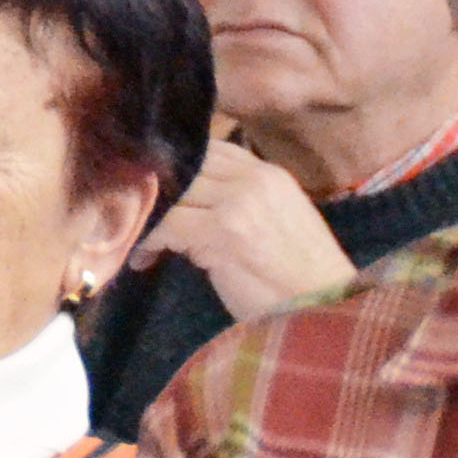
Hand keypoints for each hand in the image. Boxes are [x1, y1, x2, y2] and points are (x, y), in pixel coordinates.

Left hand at [144, 135, 357, 321]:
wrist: (325, 308)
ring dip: (147, 216)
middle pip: (185, 166)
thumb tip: (189, 198)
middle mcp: (254, 180)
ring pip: (171, 192)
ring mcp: (239, 203)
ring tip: (138, 238)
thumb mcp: (277, 222)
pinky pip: (167, 224)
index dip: (175, 166)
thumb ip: (241, 201)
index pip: (210, 149)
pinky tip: (144, 259)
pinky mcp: (223, 231)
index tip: (151, 186)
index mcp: (270, 174)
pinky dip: (148, 242)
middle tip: (131, 211)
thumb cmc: (300, 278)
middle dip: (154, 189)